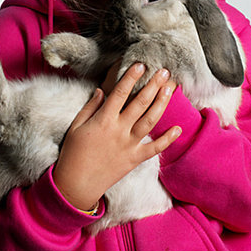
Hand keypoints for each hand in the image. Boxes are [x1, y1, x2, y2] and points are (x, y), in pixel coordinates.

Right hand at [52, 63, 180, 210]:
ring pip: (150, 121)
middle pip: (140, 103)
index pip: (120, 93)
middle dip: (153, 85)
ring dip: (162, 103)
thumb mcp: (76, 126)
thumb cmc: (73, 153)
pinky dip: (167, 139)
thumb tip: (102, 90)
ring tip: (171, 88)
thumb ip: (90, 107)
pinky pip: (154, 149)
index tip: (141, 65)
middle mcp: (119, 130)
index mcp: (103, 120)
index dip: (131, 77)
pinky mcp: (134, 160)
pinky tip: (178, 128)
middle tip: (164, 71)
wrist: (76, 185)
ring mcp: (129, 145)